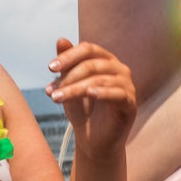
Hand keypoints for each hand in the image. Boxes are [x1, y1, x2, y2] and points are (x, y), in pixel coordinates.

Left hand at [45, 37, 136, 162]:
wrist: (93, 141)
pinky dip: (103, 93)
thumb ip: (66, 64)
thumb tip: (61, 39)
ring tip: (56, 98)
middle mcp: (119, 68)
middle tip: (50, 90)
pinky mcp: (130, 103)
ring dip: (74, 89)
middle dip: (68, 77)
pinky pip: (118, 94)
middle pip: (91, 64)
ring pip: (99, 80)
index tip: (50, 68)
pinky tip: (90, 94)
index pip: (88, 49)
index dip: (68, 56)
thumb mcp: (70, 86)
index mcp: (105, 60)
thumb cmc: (82, 110)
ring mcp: (127, 85)